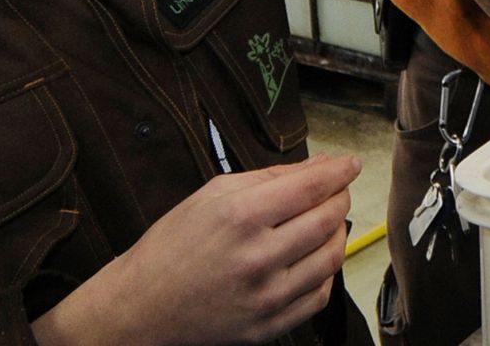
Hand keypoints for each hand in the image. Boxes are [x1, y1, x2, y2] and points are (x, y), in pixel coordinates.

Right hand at [32, 154, 359, 345]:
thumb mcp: (214, 194)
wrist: (139, 309)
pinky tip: (313, 257)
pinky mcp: (267, 327)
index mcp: (241, 217)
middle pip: (327, 219)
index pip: (312, 186)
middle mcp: (256, 258)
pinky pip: (319, 296)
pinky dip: (326, 272)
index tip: (350, 163)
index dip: (340, 170)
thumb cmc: (173, 246)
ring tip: (327, 221)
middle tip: (337, 189)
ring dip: (338, 232)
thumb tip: (320, 165)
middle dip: (340, 197)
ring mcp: (264, 297)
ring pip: (331, 257)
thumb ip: (271, 177)